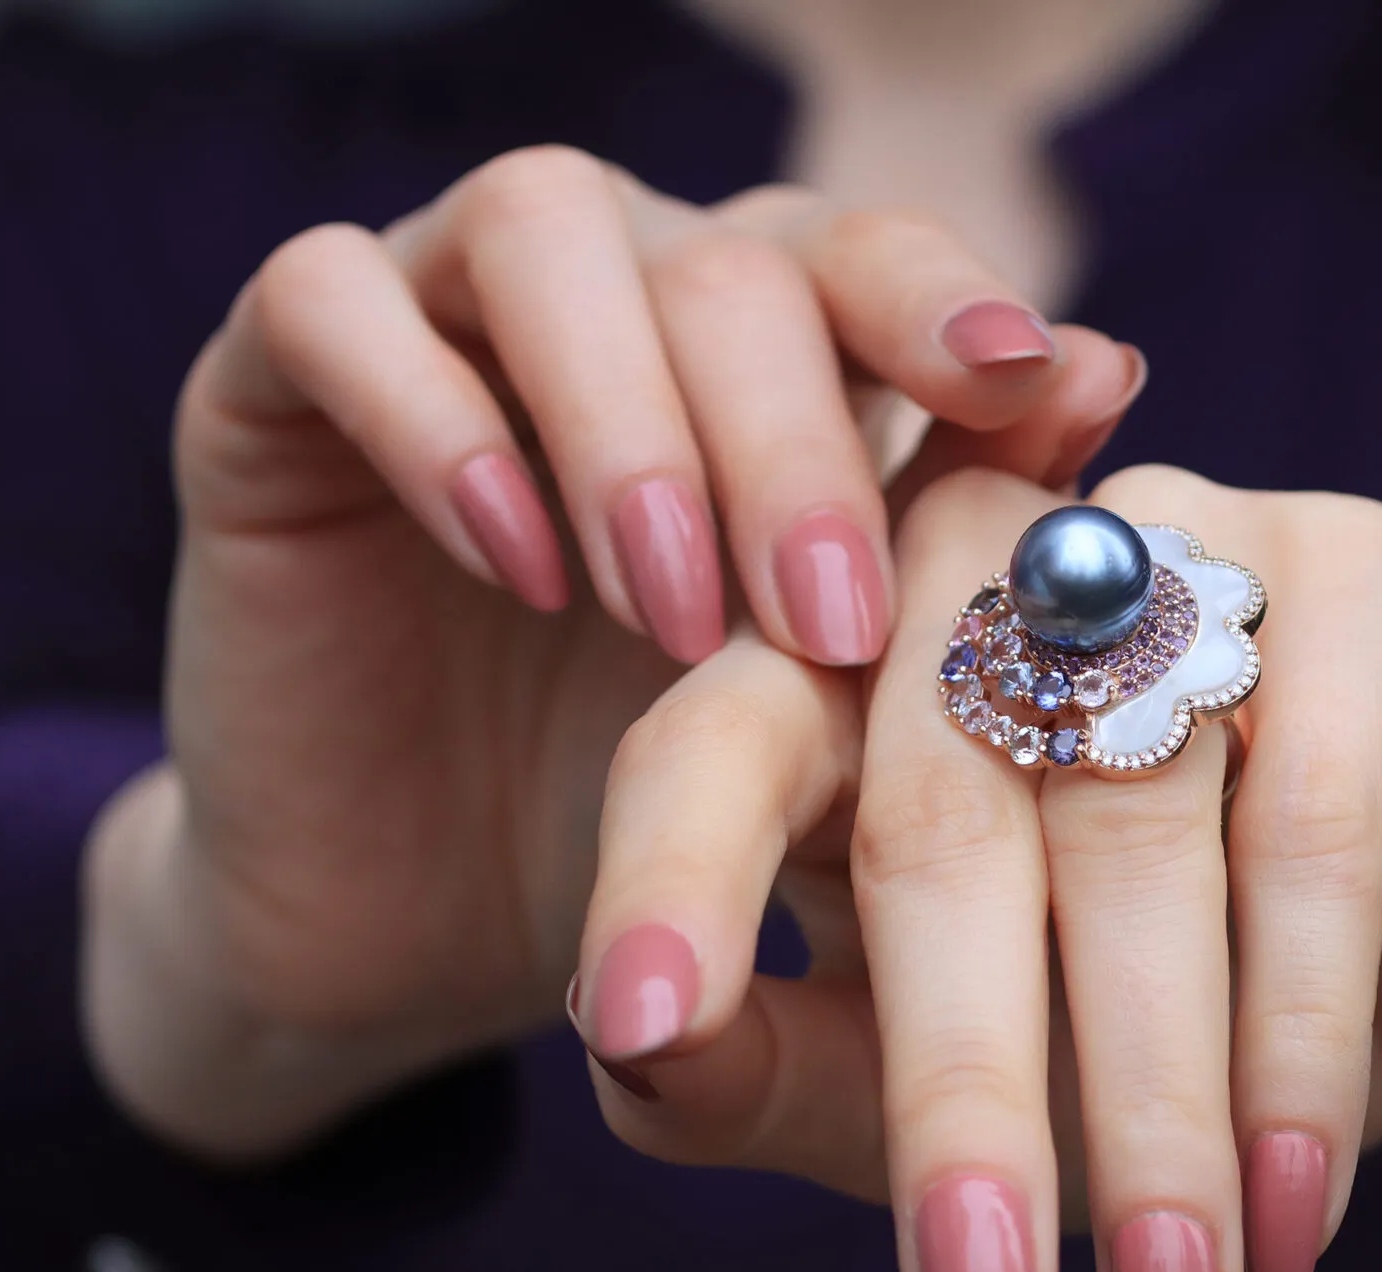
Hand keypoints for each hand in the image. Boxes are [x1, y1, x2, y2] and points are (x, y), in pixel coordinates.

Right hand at [83, 149, 1147, 1157]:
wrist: (429, 936)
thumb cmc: (669, 827)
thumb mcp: (834, 724)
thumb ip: (950, 557)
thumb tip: (1113, 365)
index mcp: (766, 357)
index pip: (866, 258)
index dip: (943, 301)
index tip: (1024, 384)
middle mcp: (616, 302)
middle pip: (726, 253)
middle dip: (793, 437)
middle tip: (827, 623)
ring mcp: (439, 322)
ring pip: (540, 225)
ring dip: (631, 417)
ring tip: (670, 615)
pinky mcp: (268, 387)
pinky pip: (328, 301)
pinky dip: (432, 415)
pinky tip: (514, 563)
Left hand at [569, 465, 1381, 1271]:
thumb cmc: (1146, 1022)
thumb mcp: (929, 1072)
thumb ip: (767, 1064)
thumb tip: (633, 1054)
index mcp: (844, 662)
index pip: (711, 737)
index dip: (668, 875)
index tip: (635, 1026)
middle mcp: (993, 568)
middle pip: (931, 810)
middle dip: (965, 1092)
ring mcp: (1177, 545)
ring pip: (1128, 832)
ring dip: (1158, 1114)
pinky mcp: (1361, 580)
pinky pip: (1311, 820)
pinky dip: (1297, 1036)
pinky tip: (1295, 1215)